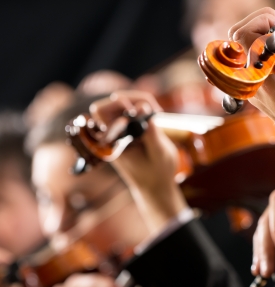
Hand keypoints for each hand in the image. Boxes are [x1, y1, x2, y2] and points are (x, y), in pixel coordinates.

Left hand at [90, 91, 188, 233]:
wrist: (154, 187)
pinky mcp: (126, 130)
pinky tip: (155, 114)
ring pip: (117, 104)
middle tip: (151, 107)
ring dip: (137, 101)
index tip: (141, 110)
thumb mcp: (160, 153)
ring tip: (156, 111)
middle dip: (130, 99)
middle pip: (107, 104)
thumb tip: (144, 107)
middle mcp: (111, 136)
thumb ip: (151, 131)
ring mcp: (117, 132)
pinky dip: (141, 107)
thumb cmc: (158, 173)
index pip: (102, 112)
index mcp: (113, 143)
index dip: (120, 104)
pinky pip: (127, 111)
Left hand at [229, 5, 274, 169]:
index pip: (242, 33)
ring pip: (243, 50)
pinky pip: (251, 65)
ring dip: (265, 39)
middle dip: (261, 25)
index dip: (263, 19)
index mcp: (268, 78)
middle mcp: (254, 85)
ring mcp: (254, 91)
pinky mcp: (259, 95)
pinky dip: (267, 54)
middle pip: (237, 38)